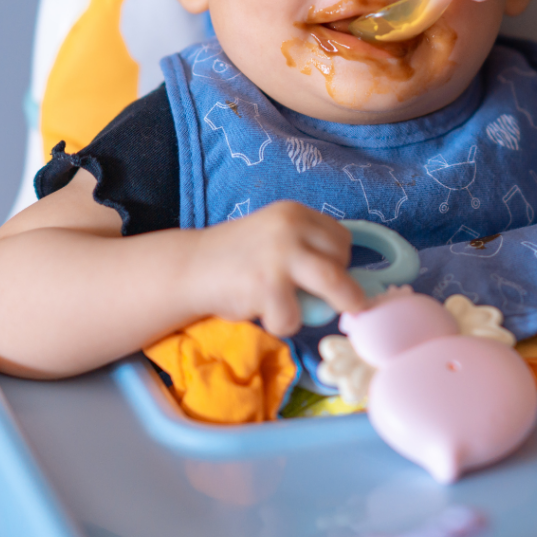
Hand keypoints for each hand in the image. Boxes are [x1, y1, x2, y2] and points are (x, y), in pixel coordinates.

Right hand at [192, 201, 366, 335]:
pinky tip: (264, 312)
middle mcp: (291, 228)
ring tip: (312, 311)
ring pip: (334, 284)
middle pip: (343, 259)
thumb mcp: (274, 237)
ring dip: (336, 305)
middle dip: (345, 286)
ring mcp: (280, 256)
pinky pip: (295, 316)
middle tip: (341, 304)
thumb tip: (348, 283)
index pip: (340, 237)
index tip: (329, 276)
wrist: (189, 267)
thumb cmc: (236, 258)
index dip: (339, 260)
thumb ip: (305, 249)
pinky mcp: (266, 286)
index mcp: (295, 213)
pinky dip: (285, 323)